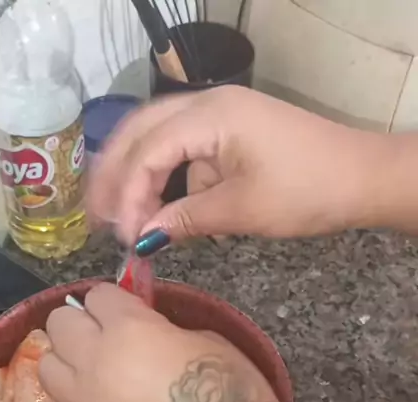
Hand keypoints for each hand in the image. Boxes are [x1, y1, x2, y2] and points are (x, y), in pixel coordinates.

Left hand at [39, 283, 281, 401]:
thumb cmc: (232, 395)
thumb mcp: (206, 341)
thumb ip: (163, 328)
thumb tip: (145, 331)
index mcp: (128, 329)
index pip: (98, 296)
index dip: (116, 301)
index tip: (130, 311)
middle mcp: (93, 361)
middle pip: (60, 324)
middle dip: (83, 323)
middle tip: (109, 337)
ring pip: (46, 365)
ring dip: (67, 360)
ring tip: (95, 370)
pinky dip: (70, 397)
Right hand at [87, 86, 390, 246]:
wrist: (362, 178)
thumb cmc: (307, 190)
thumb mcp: (241, 211)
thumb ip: (185, 219)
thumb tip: (143, 237)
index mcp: (210, 115)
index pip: (147, 151)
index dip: (128, 194)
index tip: (122, 235)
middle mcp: (208, 104)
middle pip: (141, 133)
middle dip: (116, 175)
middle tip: (98, 217)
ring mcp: (220, 116)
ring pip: (159, 139)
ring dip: (139, 175)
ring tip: (122, 215)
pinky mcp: (230, 133)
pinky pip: (186, 151)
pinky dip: (169, 179)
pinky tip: (163, 210)